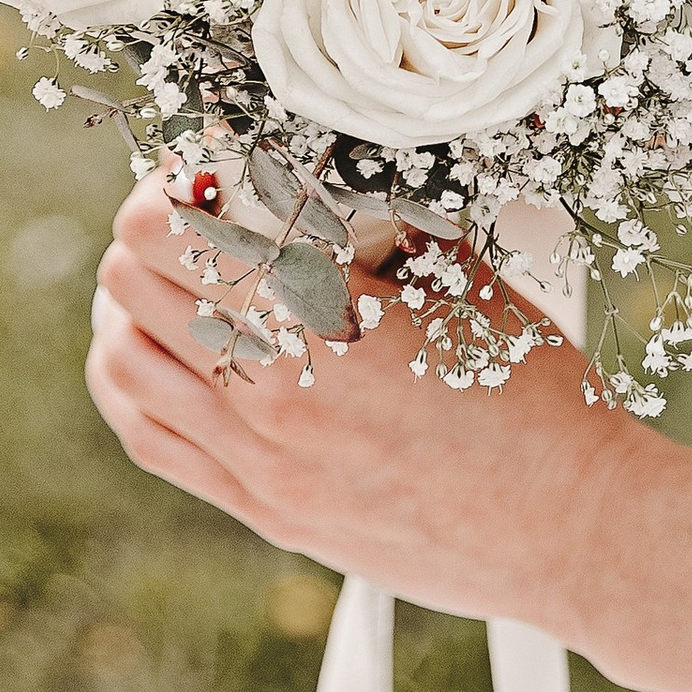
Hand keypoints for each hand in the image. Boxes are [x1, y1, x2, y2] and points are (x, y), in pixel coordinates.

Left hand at [85, 172, 641, 631]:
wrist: (569, 526)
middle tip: (192, 209)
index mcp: (321, 318)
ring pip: (122, 363)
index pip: (172, 229)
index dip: (172, 181)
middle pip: (132, 284)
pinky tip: (155, 352)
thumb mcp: (461, 277)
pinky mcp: (265, 511)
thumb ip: (376, 226)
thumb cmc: (533, 393)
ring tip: (165, 275)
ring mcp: (260, 462)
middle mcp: (271, 393)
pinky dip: (133, 382)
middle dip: (150, 231)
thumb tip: (320, 176)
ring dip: (129, 305)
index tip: (206, 164)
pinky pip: (150, 440)